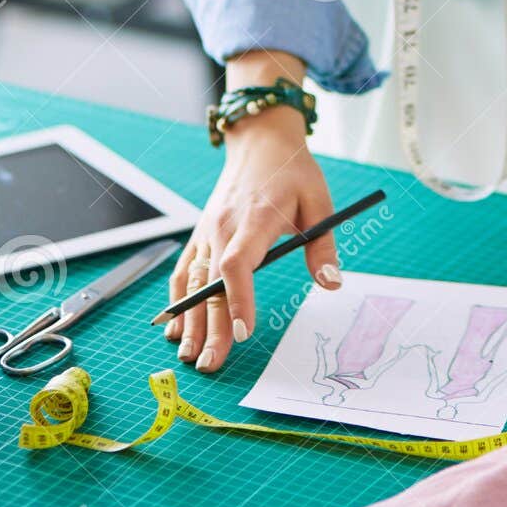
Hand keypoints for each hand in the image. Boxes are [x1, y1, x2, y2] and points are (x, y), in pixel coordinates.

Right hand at [164, 105, 340, 373]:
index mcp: (255, 218)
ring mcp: (207, 231)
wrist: (261, 142)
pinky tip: (174, 328)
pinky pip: (184, 271)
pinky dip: (176, 300)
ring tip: (187, 356)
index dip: (238, 298)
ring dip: (189, 320)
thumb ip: (323, 245)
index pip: (238, 263)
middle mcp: (223, 226)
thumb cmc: (293, 172)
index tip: (243, 332)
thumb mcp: (319, 201)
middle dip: (211, 327)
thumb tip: (332, 283)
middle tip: (211, 364)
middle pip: (212, 283)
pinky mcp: (200, 234)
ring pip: (194, 282)